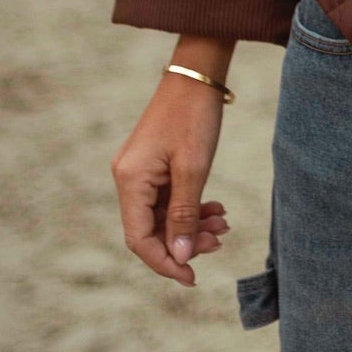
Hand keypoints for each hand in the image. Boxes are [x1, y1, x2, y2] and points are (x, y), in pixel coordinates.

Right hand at [111, 39, 234, 285]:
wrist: (196, 74)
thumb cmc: (194, 116)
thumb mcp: (194, 169)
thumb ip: (185, 215)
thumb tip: (181, 257)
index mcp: (130, 181)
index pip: (139, 239)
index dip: (165, 262)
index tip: (192, 277)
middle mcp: (128, 179)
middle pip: (152, 230)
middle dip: (185, 242)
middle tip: (219, 241)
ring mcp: (140, 172)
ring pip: (163, 217)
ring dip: (192, 226)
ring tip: (222, 224)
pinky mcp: (154, 166)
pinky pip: (169, 200)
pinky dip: (191, 208)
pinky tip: (216, 209)